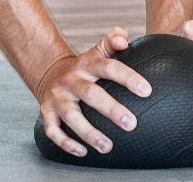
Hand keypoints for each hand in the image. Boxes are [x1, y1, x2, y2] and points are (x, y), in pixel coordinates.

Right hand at [32, 26, 154, 156]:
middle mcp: (71, 81)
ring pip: (71, 117)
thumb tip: (124, 39)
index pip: (109, 67)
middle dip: (111, 110)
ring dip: (89, 134)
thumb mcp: (97, 51)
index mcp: (87, 64)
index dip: (127, 78)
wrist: (49, 72)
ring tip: (108, 147)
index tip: (146, 91)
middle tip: (131, 124)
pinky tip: (83, 152)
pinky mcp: (46, 112)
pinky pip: (53, 130)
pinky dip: (66, 143)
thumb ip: (113, 41)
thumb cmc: (84, 67)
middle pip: (91, 94)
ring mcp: (57, 98)